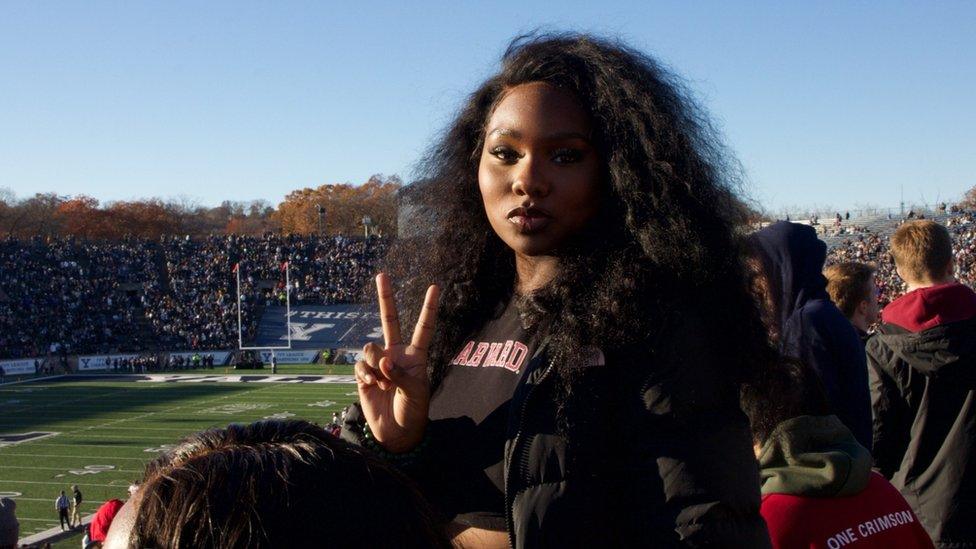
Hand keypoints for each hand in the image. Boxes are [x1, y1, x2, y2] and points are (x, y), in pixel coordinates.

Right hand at [355, 273, 438, 452]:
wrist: (396, 433)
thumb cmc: (413, 411)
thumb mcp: (416, 393)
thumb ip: (400, 374)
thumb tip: (384, 361)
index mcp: (416, 356)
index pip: (423, 328)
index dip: (429, 308)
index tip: (435, 286)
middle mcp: (396, 354)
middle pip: (389, 320)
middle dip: (385, 297)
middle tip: (382, 275)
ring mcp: (379, 363)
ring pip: (371, 348)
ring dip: (376, 365)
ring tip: (384, 383)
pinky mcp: (363, 374)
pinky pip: (360, 365)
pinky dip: (366, 374)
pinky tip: (373, 385)